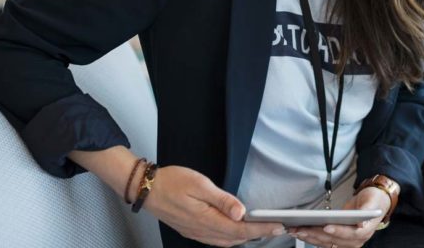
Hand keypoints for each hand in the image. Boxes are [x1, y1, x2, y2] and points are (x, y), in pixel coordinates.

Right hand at [143, 165, 284, 246]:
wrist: (146, 189)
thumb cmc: (171, 181)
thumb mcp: (199, 184)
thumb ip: (222, 200)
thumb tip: (241, 212)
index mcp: (206, 219)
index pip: (240, 229)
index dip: (261, 229)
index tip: (277, 226)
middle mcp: (202, 230)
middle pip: (236, 238)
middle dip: (258, 233)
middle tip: (276, 226)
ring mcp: (196, 232)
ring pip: (226, 241)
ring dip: (245, 236)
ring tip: (262, 229)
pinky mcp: (192, 230)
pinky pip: (216, 240)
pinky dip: (231, 237)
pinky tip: (236, 231)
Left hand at [288, 187, 390, 247]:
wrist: (374, 204)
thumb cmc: (373, 202)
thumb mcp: (373, 202)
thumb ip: (367, 211)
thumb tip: (362, 222)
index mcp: (365, 231)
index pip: (351, 234)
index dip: (339, 231)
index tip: (327, 226)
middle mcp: (355, 241)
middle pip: (334, 240)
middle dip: (316, 234)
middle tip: (301, 228)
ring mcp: (346, 242)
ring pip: (326, 243)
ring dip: (310, 237)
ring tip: (296, 230)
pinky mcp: (338, 240)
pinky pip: (324, 241)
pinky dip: (312, 237)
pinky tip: (301, 231)